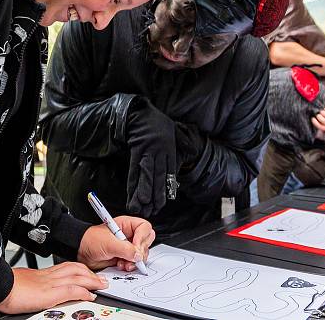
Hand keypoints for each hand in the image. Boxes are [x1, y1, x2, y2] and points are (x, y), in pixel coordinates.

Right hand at [0, 263, 105, 313]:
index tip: (88, 272)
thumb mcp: (24, 281)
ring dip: (92, 280)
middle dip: (91, 273)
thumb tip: (35, 288)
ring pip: (78, 276)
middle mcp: (50, 275)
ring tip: (101, 285)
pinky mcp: (51, 293)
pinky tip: (91, 295)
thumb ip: (34, 283)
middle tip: (101, 278)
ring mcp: (51, 283)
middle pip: (76, 269)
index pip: (67, 267)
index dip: (80, 269)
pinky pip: (72, 289)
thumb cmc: (7, 286)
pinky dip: (84, 291)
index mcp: (43, 273)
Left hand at [78, 215, 155, 271]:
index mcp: (126, 225)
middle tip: (134, 257)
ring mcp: (127, 247)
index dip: (142, 237)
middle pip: (146, 241)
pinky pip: (134, 262)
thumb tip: (138, 255)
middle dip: (141, 251)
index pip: (144, 227)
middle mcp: (129, 235)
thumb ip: (124, 249)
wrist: (80, 252)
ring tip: (125, 263)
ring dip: (135, 261)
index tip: (136, 247)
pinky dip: (130, 266)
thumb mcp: (108, 243)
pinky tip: (121, 266)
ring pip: (141, 254)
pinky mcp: (124, 257)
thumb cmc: (90, 240)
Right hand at [125, 98, 176, 217]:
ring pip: (146, 175)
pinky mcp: (135, 152)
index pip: (169, 172)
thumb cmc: (157, 123)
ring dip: (144, 191)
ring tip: (142, 205)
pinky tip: (131, 193)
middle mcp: (159, 153)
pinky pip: (133, 169)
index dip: (166, 187)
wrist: (140, 114)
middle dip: (155, 194)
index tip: (164, 201)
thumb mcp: (175, 130)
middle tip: (153, 209)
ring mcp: (147, 152)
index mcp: (169, 149)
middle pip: (158, 177)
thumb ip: (184, 142)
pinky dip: (132, 182)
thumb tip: (193, 150)